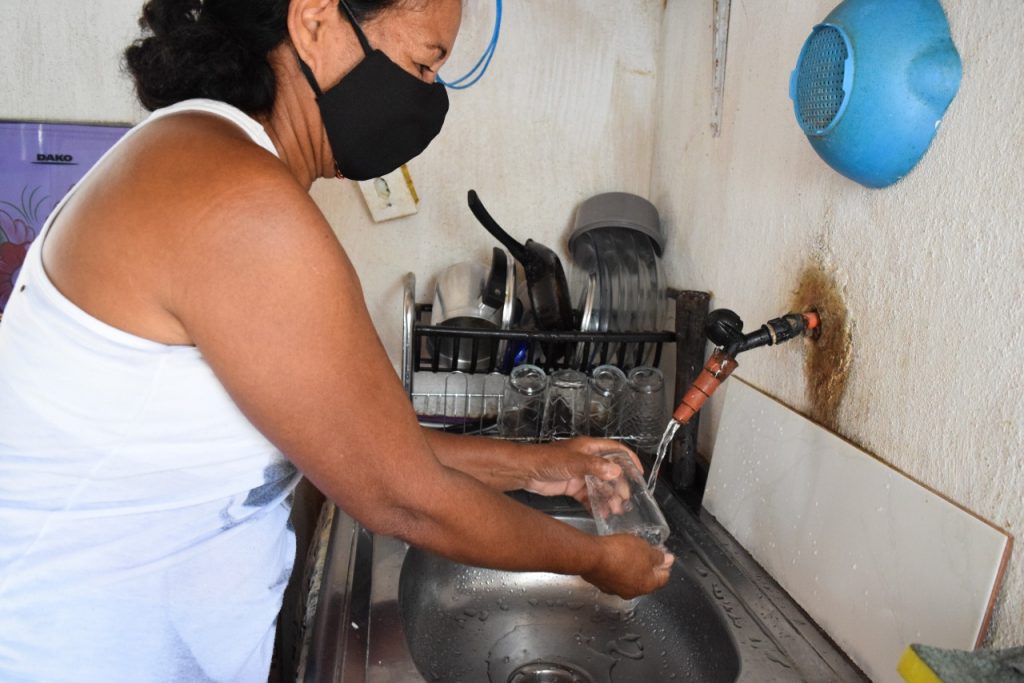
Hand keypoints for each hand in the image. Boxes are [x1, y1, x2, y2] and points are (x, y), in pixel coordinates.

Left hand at [520, 437, 641, 502]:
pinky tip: (601, 513)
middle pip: (610, 472)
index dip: (629, 460)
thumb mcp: (573, 462)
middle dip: (619, 486)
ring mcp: (580, 474)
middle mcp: (587, 460)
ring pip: (601, 486)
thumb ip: (595, 467)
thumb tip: (616, 471)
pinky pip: (589, 496)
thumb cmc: (546, 459)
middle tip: (624, 500)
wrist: (525, 472)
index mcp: (590, 448)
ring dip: (609, 498)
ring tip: (615, 510)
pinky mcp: (573, 487)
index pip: (616, 450)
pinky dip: (596, 504)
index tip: (639, 473)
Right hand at [581, 534, 673, 598]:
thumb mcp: (644, 550)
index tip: (664, 556)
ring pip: (629, 579)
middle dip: (648, 568)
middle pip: (646, 580)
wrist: (591, 557)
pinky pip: (615, 577)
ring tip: (630, 553)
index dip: (665, 566)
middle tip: (647, 553)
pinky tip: (615, 558)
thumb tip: (668, 560)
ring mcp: (615, 590)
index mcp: (646, 585)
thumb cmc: (620, 553)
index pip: (663, 578)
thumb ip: (658, 557)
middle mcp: (632, 592)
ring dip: (632, 569)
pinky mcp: (602, 584)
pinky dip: (618, 569)